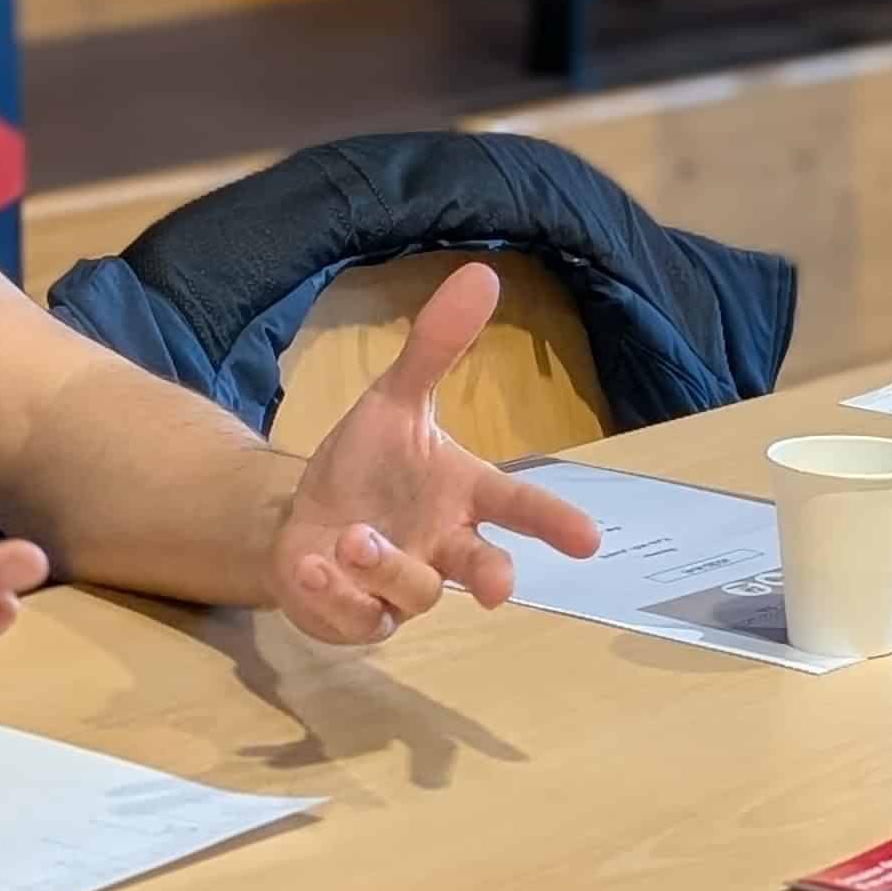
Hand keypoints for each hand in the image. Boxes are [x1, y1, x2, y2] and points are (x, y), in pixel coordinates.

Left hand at [269, 264, 601, 644]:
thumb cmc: (367, 467)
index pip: (518, 506)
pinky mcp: (360, 617)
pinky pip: (358, 618)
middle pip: (485, 568)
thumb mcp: (393, 402)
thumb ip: (435, 348)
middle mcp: (443, 547)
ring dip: (387, 565)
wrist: (302, 519)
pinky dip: (336, 595)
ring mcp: (404, 589)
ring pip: (417, 592)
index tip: (589, 539)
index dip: (554, 521)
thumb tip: (482, 273)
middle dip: (494, 576)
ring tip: (353, 538)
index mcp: (462, 496)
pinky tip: (313, 565)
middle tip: (498, 586)